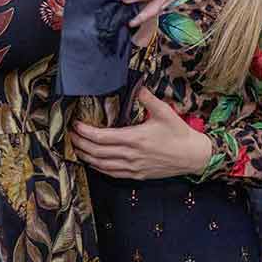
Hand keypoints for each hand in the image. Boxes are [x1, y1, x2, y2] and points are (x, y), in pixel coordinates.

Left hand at [70, 87, 211, 178]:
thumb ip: (148, 99)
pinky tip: (93, 162)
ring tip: (76, 148)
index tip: (76, 125)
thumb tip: (138, 86)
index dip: (86, 132)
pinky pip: (112, 173)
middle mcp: (131, 155)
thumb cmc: (179, 133)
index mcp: (136, 138)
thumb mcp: (165, 112)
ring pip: (102, 165)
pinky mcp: (137, 175)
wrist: (192, 156)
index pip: (103, 137)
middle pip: (97, 152)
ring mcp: (133, 167)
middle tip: (69, 136)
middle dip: (80, 144)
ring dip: (86, 157)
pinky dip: (99, 168)